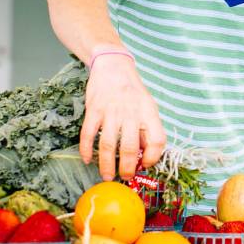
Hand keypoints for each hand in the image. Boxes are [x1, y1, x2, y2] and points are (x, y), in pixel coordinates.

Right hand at [79, 54, 166, 180]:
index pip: (157, 139)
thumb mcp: (148, 105)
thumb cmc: (133, 90)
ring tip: (107, 176)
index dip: (153, 156)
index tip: (146, 165)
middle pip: (129, 147)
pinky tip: (87, 160)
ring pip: (107, 145)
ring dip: (106, 165)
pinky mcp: (94, 110)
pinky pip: (88, 134)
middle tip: (124, 178)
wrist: (113, 66)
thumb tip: (146, 155)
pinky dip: (86, 150)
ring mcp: (111, 111)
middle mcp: (130, 112)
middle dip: (127, 168)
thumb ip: (148, 128)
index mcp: (148, 112)